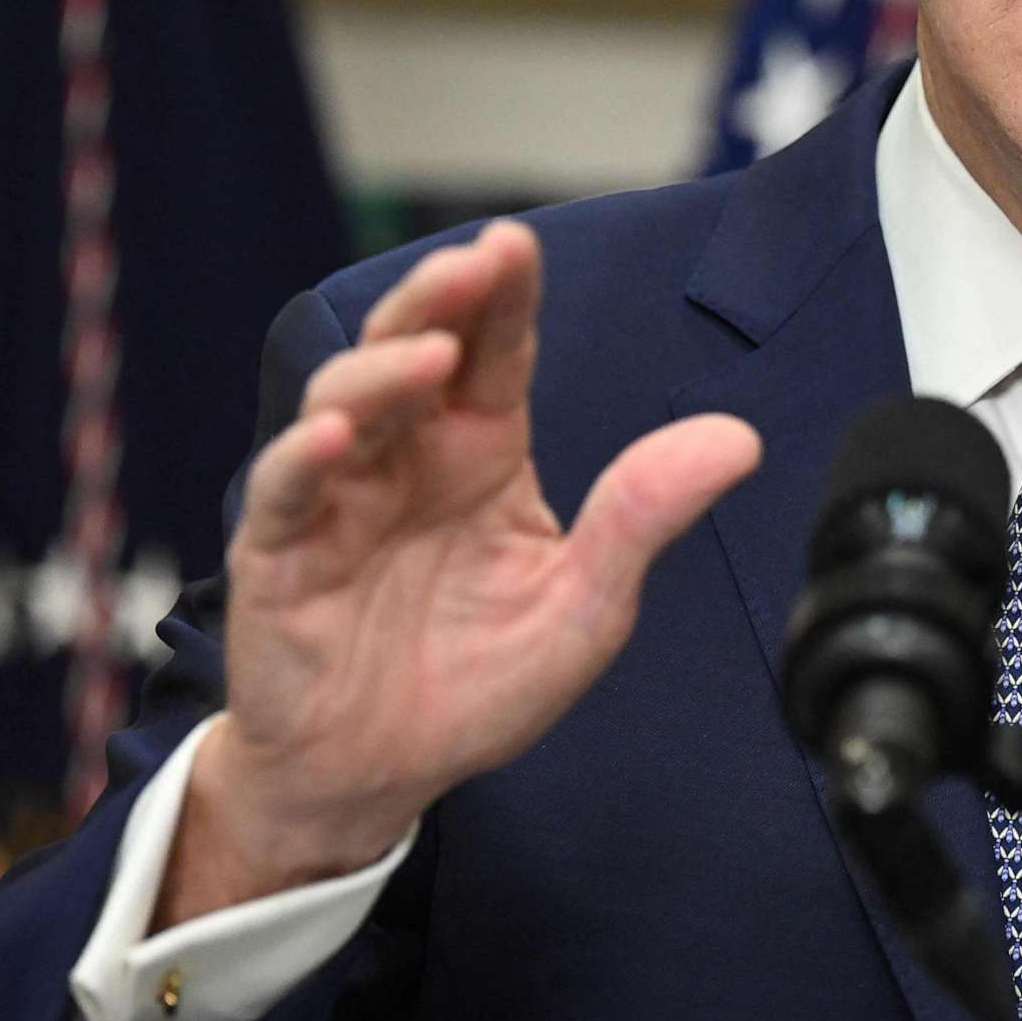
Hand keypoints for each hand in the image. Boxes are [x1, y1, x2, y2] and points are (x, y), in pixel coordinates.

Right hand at [155, 221, 760, 926]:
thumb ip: (644, 519)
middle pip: (416, 345)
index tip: (519, 244)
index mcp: (483, 450)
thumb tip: (739, 440)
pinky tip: (333, 438)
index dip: (504, 294)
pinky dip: (304, 457)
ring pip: (346, 400)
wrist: (380, 776)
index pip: (496, 350)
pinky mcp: (282, 555)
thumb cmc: (477, 682)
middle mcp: (409, 455)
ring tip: (430, 357)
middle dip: (440, 297)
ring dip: (384, 370)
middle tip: (476, 261)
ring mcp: (339, 496)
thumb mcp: (585, 607)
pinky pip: (286, 492)